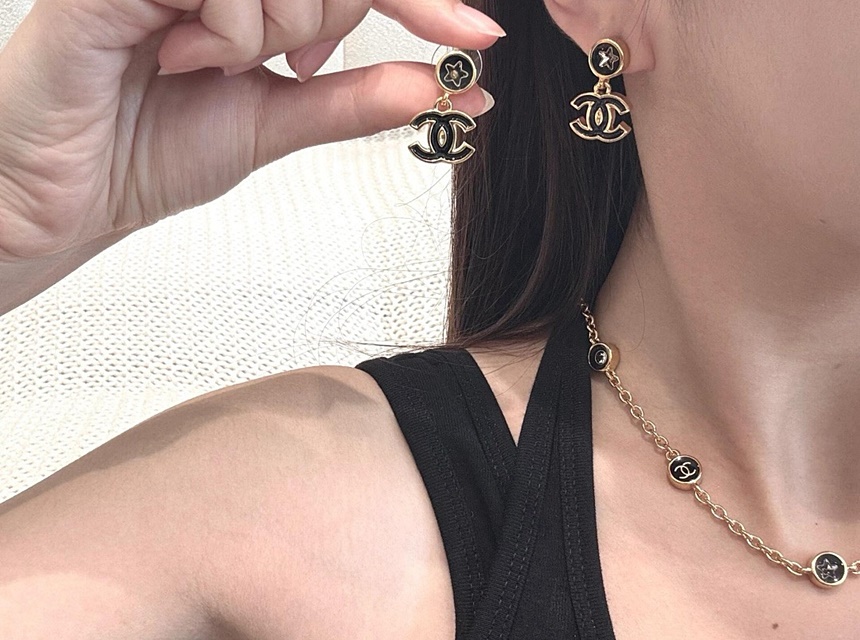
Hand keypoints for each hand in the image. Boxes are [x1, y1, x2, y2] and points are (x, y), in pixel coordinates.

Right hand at [0, 0, 500, 260]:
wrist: (65, 194)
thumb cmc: (147, 152)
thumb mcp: (273, 124)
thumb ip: (353, 100)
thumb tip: (440, 88)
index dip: (421, 3)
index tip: (477, 40)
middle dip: (321, 27)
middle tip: (276, 60)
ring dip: (265, 35)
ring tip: (202, 63)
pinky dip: (226, 29)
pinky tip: (178, 53)